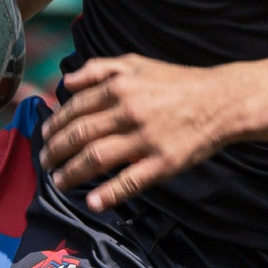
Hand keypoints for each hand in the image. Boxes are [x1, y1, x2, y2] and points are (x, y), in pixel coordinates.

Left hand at [40, 55, 235, 209]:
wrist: (222, 101)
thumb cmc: (177, 83)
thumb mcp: (138, 64)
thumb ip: (100, 69)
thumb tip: (66, 82)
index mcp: (119, 87)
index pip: (74, 109)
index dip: (54, 126)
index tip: (45, 138)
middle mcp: (128, 111)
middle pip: (78, 135)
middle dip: (54, 152)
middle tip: (45, 163)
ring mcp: (145, 139)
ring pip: (95, 158)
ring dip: (70, 174)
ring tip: (58, 182)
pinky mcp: (163, 163)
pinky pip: (128, 181)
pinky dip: (107, 194)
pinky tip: (92, 202)